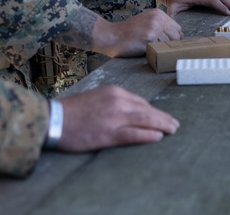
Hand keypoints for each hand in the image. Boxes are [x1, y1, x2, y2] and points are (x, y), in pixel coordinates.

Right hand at [56, 85, 179, 151]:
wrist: (55, 119)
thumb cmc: (73, 111)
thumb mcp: (96, 97)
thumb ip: (113, 102)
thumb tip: (129, 111)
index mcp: (115, 91)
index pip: (140, 101)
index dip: (152, 110)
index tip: (160, 116)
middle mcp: (119, 101)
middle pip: (148, 109)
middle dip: (163, 117)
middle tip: (174, 124)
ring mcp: (116, 117)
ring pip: (146, 120)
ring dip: (162, 125)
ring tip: (172, 130)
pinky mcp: (111, 133)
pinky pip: (136, 134)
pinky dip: (149, 135)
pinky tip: (158, 137)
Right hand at [92, 9, 182, 57]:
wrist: (111, 36)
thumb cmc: (128, 32)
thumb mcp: (146, 21)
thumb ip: (160, 25)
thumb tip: (177, 37)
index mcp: (158, 13)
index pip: (178, 29)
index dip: (174, 39)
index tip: (166, 45)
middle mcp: (157, 18)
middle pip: (177, 36)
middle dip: (170, 45)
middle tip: (159, 49)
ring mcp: (154, 27)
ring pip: (170, 44)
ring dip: (162, 49)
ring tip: (150, 48)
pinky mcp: (149, 38)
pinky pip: (160, 49)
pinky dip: (155, 52)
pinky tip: (145, 50)